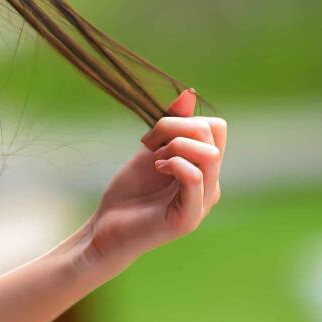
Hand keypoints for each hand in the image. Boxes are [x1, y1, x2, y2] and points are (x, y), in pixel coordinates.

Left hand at [83, 88, 225, 272]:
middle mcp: (210, 185)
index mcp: (205, 169)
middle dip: (177, 127)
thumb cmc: (129, 192)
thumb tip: (190, 93)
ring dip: (176, 145)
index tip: (153, 134)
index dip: (185, 120)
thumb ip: (171, 125)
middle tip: (149, 143)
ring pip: (210, 155)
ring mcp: (202, 203)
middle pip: (213, 135)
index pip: (216, 128)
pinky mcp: (188, 219)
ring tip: (155, 159)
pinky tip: (157, 168)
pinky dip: (176, 164)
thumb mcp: (150, 149)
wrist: (105, 228)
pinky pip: (196, 178)